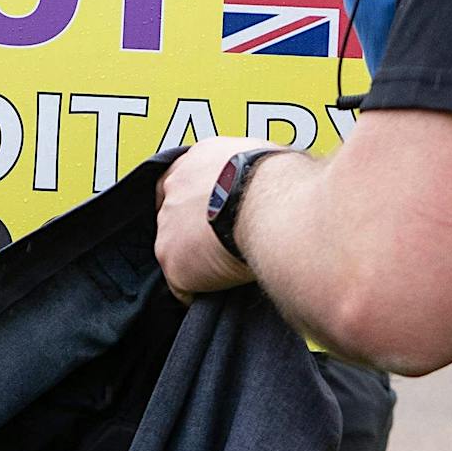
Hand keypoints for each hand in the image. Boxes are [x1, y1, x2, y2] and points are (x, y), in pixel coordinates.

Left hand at [154, 137, 270, 302]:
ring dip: (197, 261)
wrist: (274, 209)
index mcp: (199, 159)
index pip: (183, 179)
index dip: (197, 202)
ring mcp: (168, 225)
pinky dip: (199, 291)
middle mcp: (176, 187)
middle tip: (221, 243)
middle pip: (173, 214)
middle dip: (192, 230)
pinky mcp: (172, 260)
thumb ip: (253, 173)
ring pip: (175, 251)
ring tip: (227, 268)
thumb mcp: (268, 160)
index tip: (211, 215)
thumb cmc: (283, 183)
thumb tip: (273, 181)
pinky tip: (223, 290)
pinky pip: (182, 286)